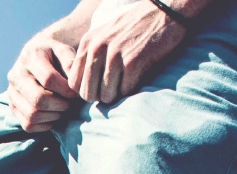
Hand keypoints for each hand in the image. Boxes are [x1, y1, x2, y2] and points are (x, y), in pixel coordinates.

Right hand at [7, 34, 79, 132]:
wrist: (38, 60)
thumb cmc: (55, 56)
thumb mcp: (64, 51)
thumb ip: (70, 62)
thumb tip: (74, 82)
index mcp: (29, 56)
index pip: (49, 79)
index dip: (66, 90)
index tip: (76, 93)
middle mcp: (16, 75)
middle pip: (38, 100)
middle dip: (60, 105)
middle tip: (70, 103)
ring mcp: (12, 93)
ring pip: (32, 115)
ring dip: (53, 116)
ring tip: (63, 108)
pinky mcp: (13, 107)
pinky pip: (29, 125)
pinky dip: (45, 125)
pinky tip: (54, 115)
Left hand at [68, 0, 185, 103]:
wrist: (162, 13)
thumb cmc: (134, 29)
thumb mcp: (104, 36)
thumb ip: (91, 56)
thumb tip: (84, 88)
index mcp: (88, 43)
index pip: (74, 83)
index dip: (87, 91)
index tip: (99, 88)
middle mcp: (97, 49)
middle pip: (88, 94)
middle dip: (100, 97)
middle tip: (114, 89)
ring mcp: (114, 55)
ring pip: (105, 96)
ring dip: (117, 96)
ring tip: (126, 82)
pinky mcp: (132, 63)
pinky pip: (125, 92)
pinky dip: (131, 90)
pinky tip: (137, 76)